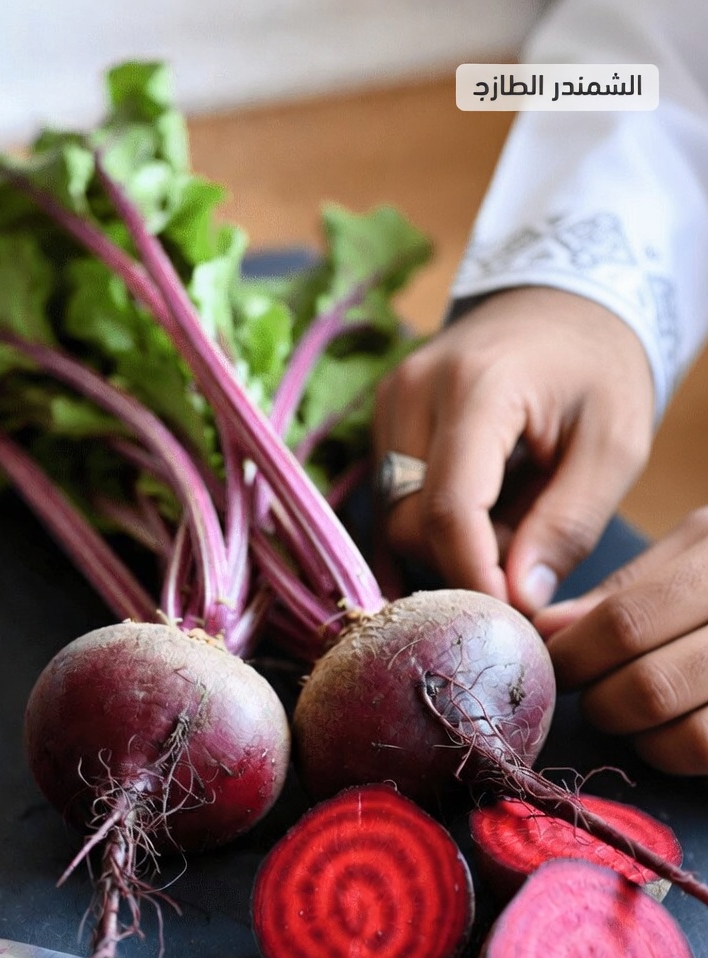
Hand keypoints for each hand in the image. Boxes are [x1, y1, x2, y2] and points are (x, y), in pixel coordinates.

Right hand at [374, 286, 654, 612]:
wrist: (563, 304)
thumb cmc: (598, 369)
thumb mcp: (614, 445)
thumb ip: (569, 524)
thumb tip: (519, 600)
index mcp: (478, 387)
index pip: (451, 508)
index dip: (474, 575)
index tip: (510, 615)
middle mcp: (415, 391)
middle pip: (410, 520)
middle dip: (464, 560)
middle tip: (527, 556)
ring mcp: (389, 403)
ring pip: (392, 518)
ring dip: (447, 544)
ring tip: (510, 525)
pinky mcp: (382, 421)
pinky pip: (388, 502)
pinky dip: (426, 530)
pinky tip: (471, 533)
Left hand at [535, 509, 707, 774]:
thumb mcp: (705, 549)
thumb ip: (629, 587)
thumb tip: (545, 629)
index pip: (626, 621)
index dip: (572, 654)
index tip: (551, 666)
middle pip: (648, 685)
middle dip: (601, 702)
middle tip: (596, 696)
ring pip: (684, 736)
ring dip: (641, 737)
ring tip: (640, 716)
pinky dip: (681, 754)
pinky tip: (679, 733)